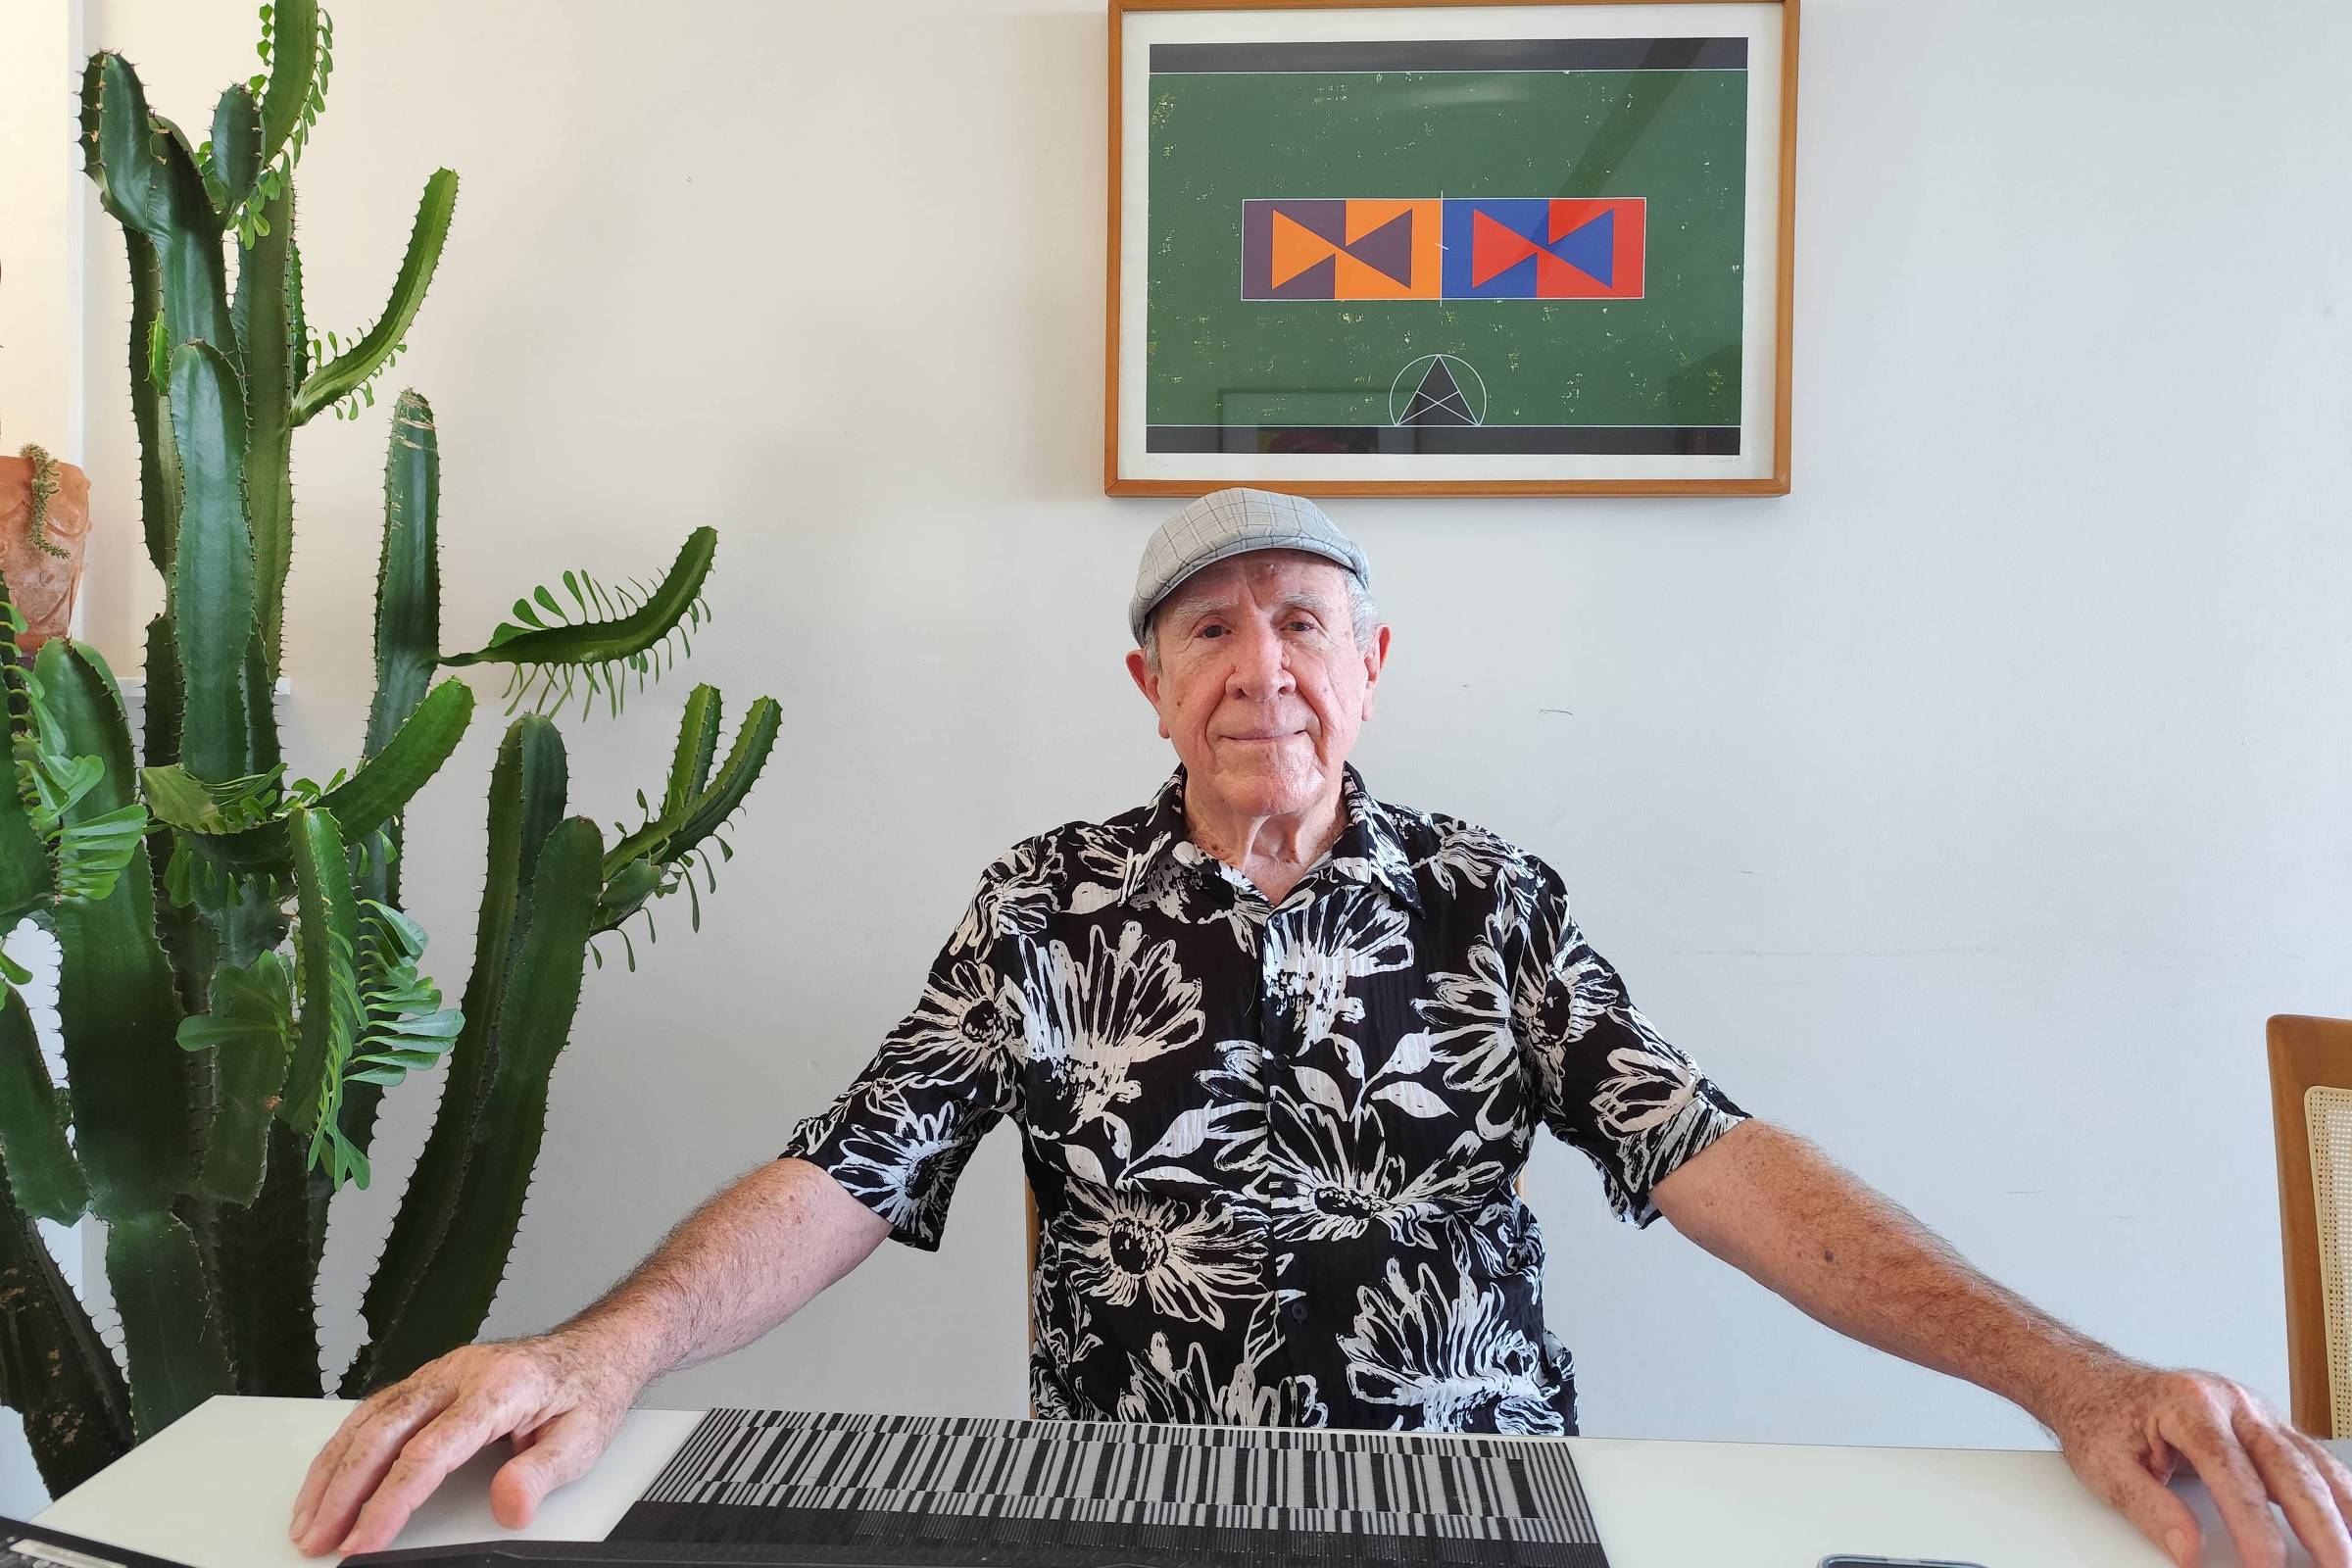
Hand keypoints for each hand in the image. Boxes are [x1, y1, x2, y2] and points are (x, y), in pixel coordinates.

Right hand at [287, 1332, 640, 1556]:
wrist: (595, 1350)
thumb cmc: (587, 1392)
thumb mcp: (583, 1439)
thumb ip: (542, 1474)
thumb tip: (509, 1506)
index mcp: (498, 1388)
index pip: (428, 1453)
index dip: (390, 1503)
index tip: (362, 1542)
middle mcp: (459, 1374)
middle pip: (383, 1434)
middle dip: (343, 1493)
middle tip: (318, 1541)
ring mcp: (440, 1373)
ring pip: (368, 1420)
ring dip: (331, 1472)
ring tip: (308, 1520)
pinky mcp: (429, 1379)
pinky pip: (373, 1411)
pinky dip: (342, 1448)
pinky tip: (326, 1477)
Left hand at [2045, 1358, 2351, 1567]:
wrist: (2094, 1383)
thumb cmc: (2100, 1419)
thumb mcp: (2105, 1466)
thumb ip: (2148, 1508)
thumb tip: (2188, 1552)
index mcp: (2188, 1404)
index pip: (2232, 1472)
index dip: (2254, 1524)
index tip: (2267, 1565)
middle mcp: (2230, 1401)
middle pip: (2288, 1467)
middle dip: (2318, 1525)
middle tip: (2335, 1567)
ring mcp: (2254, 1410)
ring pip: (2310, 1462)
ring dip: (2340, 1511)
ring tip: (2349, 1555)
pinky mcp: (2266, 1426)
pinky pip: (2312, 1460)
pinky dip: (2338, 1492)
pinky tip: (2350, 1520)